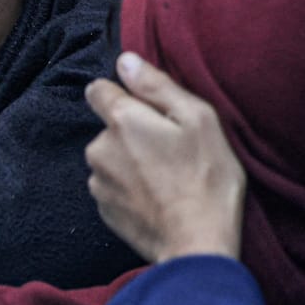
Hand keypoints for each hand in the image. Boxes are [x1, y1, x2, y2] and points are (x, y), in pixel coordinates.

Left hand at [84, 51, 245, 262]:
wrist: (197, 243)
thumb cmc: (206, 178)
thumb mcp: (197, 120)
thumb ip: (157, 86)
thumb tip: (125, 61)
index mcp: (121, 121)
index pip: (99, 90)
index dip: (124, 94)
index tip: (149, 109)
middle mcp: (98, 148)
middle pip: (110, 127)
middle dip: (134, 132)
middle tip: (173, 149)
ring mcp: (98, 182)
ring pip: (112, 158)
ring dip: (133, 161)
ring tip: (169, 177)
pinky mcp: (103, 210)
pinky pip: (115, 187)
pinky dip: (132, 188)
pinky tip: (159, 197)